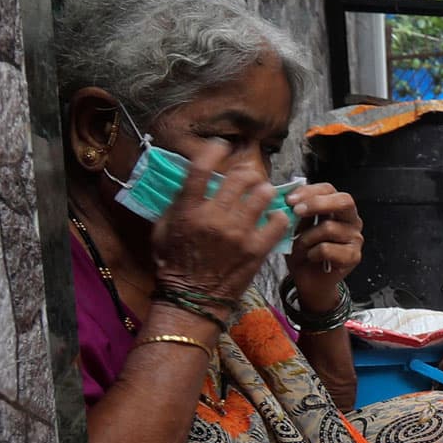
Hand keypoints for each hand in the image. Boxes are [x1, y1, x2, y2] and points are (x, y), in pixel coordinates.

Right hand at [151, 143, 283, 311]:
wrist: (193, 297)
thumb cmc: (174, 262)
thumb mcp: (163, 229)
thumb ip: (177, 203)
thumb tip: (190, 180)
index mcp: (188, 211)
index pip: (201, 169)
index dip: (214, 151)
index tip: (222, 146)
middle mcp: (214, 218)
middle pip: (239, 178)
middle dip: (246, 173)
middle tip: (248, 178)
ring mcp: (238, 233)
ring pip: (263, 196)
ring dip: (264, 191)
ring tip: (263, 196)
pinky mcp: (257, 249)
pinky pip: (279, 222)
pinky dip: (279, 216)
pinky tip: (275, 217)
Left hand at [284, 182, 362, 311]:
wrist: (309, 279)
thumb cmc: (303, 252)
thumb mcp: (295, 227)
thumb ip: (295, 211)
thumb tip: (284, 196)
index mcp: (337, 208)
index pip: (329, 189)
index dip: (309, 191)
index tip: (289, 199)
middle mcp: (351, 220)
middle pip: (343, 201)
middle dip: (317, 204)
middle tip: (296, 211)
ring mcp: (355, 238)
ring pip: (329, 228)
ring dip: (307, 237)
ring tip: (301, 246)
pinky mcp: (353, 256)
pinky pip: (328, 249)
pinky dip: (313, 253)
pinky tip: (311, 257)